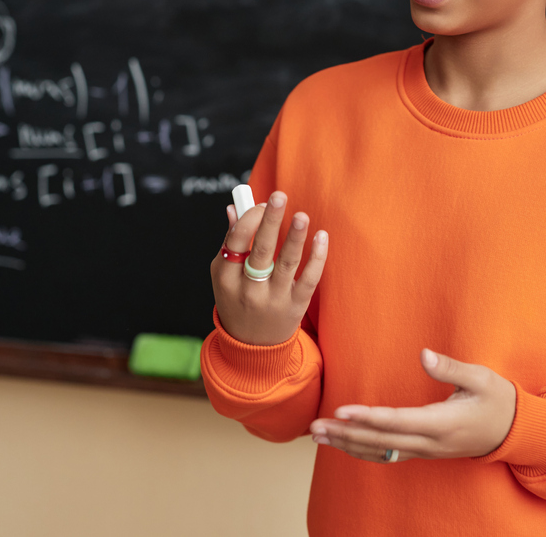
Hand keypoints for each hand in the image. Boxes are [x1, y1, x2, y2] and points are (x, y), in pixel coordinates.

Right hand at [210, 190, 327, 345]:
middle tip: (279, 196)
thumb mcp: (224, 277)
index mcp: (226, 278)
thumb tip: (234, 208)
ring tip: (302, 215)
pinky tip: (321, 236)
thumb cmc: (237, 301)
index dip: (249, 219)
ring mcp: (274, 299)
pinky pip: (309, 279)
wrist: (251, 348)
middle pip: (261, 250)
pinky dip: (317, 257)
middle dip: (270, 221)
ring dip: (295, 237)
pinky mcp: (296, 306)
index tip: (262, 204)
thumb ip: (230, 242)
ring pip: (286, 263)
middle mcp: (249, 290)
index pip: (236, 242)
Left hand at [308, 349, 516, 462]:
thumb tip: (425, 354)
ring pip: (380, 451)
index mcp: (441, 423)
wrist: (513, 432)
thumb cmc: (497, 400)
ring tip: (318, 436)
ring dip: (347, 444)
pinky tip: (344, 444)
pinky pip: (387, 454)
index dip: (367, 418)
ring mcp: (425, 450)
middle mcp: (429, 442)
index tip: (341, 411)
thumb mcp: (481, 378)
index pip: (396, 421)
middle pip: (380, 441)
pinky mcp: (423, 451)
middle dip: (345, 434)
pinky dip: (362, 450)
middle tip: (314, 427)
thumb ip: (452, 368)